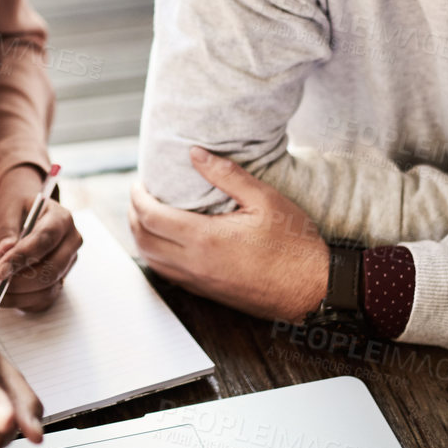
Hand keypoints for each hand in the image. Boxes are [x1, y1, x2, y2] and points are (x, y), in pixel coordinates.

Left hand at [0, 166, 81, 312]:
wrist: (25, 209)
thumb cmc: (18, 205)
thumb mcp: (8, 208)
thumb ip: (7, 230)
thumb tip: (5, 251)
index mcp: (62, 218)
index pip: (45, 240)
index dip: (22, 258)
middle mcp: (70, 243)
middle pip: (50, 270)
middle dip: (17, 282)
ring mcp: (67, 264)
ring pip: (47, 290)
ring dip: (15, 297)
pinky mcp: (58, 279)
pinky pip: (43, 299)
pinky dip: (20, 302)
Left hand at [128, 147, 327, 322]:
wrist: (314, 290)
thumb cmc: (295, 244)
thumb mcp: (265, 200)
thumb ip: (227, 174)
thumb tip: (195, 153)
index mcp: (205, 239)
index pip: (150, 217)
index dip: (137, 197)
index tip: (139, 183)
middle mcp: (195, 264)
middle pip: (142, 240)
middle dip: (132, 215)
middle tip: (138, 196)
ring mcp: (200, 282)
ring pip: (152, 261)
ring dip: (141, 237)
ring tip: (146, 215)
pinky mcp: (209, 293)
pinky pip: (169, 275)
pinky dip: (157, 255)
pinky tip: (167, 242)